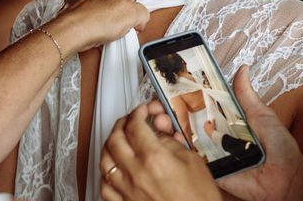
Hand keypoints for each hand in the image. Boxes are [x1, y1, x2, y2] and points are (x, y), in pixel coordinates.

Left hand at [44, 0, 149, 54]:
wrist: (72, 31)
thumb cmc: (99, 22)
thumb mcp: (136, 16)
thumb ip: (144, 14)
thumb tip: (142, 18)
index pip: (132, 1)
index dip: (133, 16)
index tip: (131, 26)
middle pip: (117, 5)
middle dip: (118, 18)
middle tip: (117, 30)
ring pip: (101, 11)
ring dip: (104, 22)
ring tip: (103, 33)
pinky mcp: (74, 8)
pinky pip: (88, 17)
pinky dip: (90, 24)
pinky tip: (92, 32)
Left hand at [100, 103, 221, 200]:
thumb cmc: (199, 199)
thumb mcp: (192, 162)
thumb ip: (171, 142)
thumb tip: (159, 130)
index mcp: (154, 159)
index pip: (136, 126)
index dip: (138, 112)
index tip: (143, 111)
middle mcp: (135, 174)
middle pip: (115, 139)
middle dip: (122, 124)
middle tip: (130, 120)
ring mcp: (126, 192)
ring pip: (104, 160)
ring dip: (110, 145)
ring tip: (119, 140)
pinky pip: (104, 185)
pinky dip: (106, 172)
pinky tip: (113, 168)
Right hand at [147, 66, 302, 200]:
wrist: (285, 177)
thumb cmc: (278, 147)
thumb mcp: (261, 114)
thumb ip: (245, 95)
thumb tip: (243, 69)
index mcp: (224, 121)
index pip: (197, 107)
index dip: (179, 99)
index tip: (165, 90)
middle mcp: (213, 136)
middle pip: (183, 122)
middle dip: (165, 112)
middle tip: (156, 106)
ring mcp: (209, 153)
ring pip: (181, 140)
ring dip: (166, 129)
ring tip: (159, 120)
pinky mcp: (210, 170)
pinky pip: (190, 161)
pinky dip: (177, 151)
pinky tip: (171, 139)